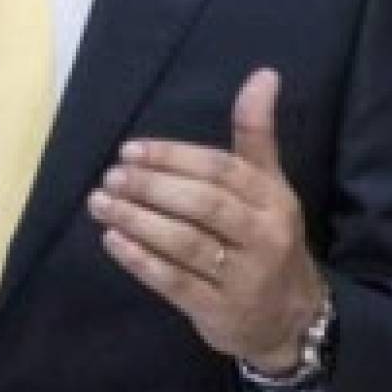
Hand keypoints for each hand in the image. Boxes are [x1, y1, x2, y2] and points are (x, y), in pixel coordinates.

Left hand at [87, 69, 324, 373]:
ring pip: (185, 243)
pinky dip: (141, 261)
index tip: (130, 150)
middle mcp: (263, 237)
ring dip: (137, 221)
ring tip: (101, 203)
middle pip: (203, 204)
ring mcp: (242, 278)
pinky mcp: (219, 311)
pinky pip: (175, 283)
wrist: (291, 317)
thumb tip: (264, 74)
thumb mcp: (269, 185)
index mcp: (272, 199)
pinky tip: (113, 242)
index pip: (221, 170)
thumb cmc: (267, 236)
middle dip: (152, 187)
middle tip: (111, 176)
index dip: (174, 157)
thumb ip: (256, 133)